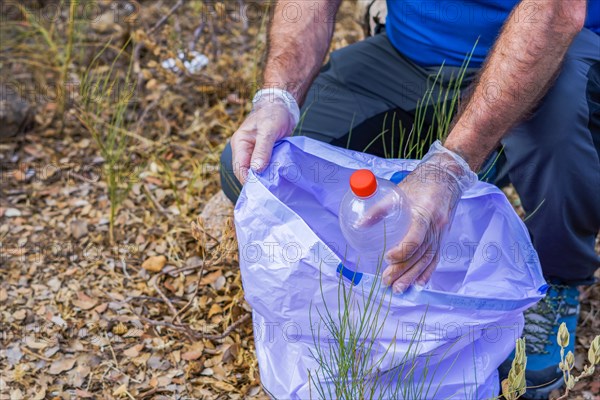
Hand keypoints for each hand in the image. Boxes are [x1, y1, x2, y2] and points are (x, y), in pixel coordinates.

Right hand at [231, 89, 299, 183]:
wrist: (282, 105)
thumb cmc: (273, 114)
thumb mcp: (268, 130)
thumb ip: (262, 149)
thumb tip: (256, 170)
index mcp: (240, 144)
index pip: (239, 168)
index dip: (248, 180)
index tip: (261, 189)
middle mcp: (244, 150)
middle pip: (246, 172)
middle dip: (256, 181)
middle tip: (270, 191)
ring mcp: (254, 153)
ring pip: (256, 172)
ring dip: (264, 178)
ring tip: (275, 187)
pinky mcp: (264, 155)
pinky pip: (264, 168)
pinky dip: (270, 173)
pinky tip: (278, 180)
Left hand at [381, 141, 476, 292]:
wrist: (445, 177)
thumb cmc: (419, 184)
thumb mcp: (397, 193)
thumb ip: (377, 210)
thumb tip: (358, 225)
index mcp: (425, 212)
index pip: (415, 238)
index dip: (402, 251)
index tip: (387, 257)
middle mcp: (436, 226)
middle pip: (420, 253)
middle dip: (403, 270)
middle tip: (387, 282)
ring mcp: (441, 233)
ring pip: (428, 259)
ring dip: (413, 276)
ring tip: (399, 289)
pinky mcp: (443, 237)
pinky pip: (436, 258)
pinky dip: (427, 272)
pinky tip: (418, 284)